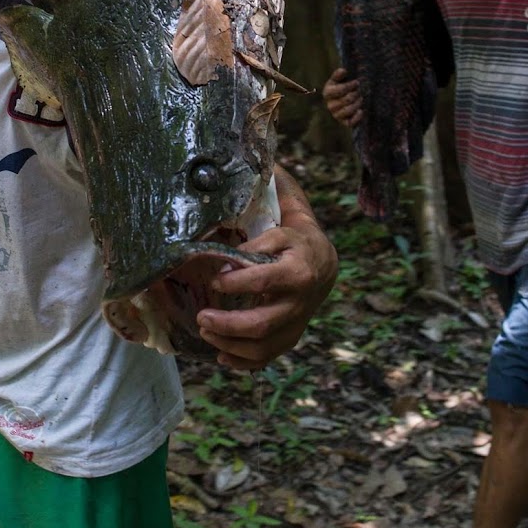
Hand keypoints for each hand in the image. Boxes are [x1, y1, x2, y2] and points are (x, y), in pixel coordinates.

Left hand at [197, 169, 336, 369]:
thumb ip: (271, 197)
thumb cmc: (295, 233)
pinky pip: (268, 357)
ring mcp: (296, 322)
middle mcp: (301, 299)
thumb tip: (246, 165)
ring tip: (204, 330)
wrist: (325, 261)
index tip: (214, 277)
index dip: (237, 282)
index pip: (265, 279)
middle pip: (263, 322)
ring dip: (230, 344)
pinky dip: (244, 362)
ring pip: (264, 345)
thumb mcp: (287, 213)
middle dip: (227, 323)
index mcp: (299, 267)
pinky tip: (220, 356)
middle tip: (202, 316)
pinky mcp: (291, 336)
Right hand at [323, 67, 362, 127]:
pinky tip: (361, 110)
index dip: (350, 86)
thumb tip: (343, 70)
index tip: (357, 82)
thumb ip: (339, 74)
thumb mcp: (339, 79)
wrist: (346, 100)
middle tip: (360, 91)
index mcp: (327, 93)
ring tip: (361, 98)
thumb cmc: (343, 87)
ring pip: (349, 110)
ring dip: (358, 103)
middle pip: (347, 99)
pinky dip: (358, 116)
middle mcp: (330, 105)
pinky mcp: (344, 122)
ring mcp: (336, 115)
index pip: (341, 90)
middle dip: (356, 94)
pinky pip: (351, 122)